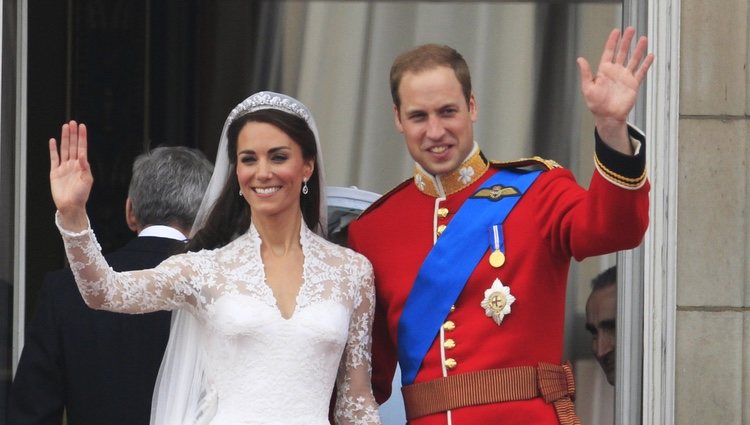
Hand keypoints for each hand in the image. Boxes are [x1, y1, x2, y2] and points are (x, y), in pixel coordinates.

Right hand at [49, 120, 92, 229]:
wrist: (70, 206)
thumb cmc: (81, 195)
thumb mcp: (87, 180)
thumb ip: (85, 167)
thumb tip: (83, 155)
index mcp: (82, 165)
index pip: (82, 147)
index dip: (82, 137)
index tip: (82, 126)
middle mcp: (73, 164)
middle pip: (73, 145)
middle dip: (73, 134)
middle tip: (72, 122)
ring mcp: (64, 167)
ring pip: (64, 149)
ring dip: (64, 138)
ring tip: (65, 127)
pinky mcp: (55, 172)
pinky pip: (54, 158)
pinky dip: (53, 149)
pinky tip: (53, 141)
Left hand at [577, 27, 653, 153]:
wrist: (608, 116)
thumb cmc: (596, 104)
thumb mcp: (588, 88)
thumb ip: (586, 73)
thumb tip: (580, 59)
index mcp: (604, 71)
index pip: (609, 52)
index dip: (612, 42)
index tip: (616, 31)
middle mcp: (615, 72)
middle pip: (622, 52)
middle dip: (626, 41)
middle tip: (631, 29)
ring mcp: (625, 77)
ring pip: (633, 60)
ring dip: (638, 50)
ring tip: (643, 39)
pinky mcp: (633, 84)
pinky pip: (641, 72)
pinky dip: (646, 64)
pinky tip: (650, 56)